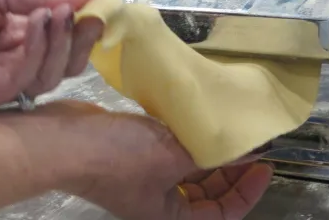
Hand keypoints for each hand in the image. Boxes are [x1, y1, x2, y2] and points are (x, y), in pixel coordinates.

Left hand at [0, 0, 104, 112]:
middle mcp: (13, 57)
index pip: (61, 36)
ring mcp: (2, 80)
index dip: (81, 25)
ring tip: (54, 15)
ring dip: (60, 43)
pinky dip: (39, 52)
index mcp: (15, 29)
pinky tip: (37, 26)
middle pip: (64, 61)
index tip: (100, 8)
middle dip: (80, 39)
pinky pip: (27, 79)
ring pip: (52, 74)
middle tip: (86, 18)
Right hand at [50, 102, 273, 219]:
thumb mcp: (172, 157)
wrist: (66, 140)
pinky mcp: (132, 153)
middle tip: (247, 143)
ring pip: (188, 171)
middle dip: (229, 171)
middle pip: (206, 194)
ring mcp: (144, 177)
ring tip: (226, 128)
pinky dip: (186, 139)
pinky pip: (169, 151)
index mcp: (168, 217)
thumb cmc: (120, 158)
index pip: (221, 215)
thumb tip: (247, 148)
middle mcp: (158, 201)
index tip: (263, 165)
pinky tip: (196, 118)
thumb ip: (211, 154)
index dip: (247, 194)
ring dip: (207, 152)